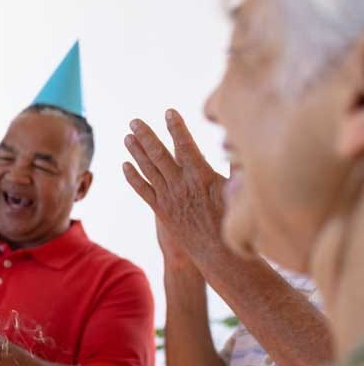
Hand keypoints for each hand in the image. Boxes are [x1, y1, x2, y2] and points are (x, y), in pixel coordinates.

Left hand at [123, 110, 227, 265]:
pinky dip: (133, 177)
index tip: (169, 111)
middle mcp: (181, 186)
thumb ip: (237, 166)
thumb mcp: (239, 191)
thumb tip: (239, 144)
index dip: (176, 128)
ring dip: (136, 151)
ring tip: (127, 136)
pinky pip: (143, 190)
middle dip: (146, 135)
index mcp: (201, 177)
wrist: (218, 254)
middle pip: (159, 155)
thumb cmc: (235, 221)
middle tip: (134, 120)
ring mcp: (168, 198)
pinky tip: (125, 165)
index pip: (186, 146)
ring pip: (148, 170)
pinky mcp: (161, 211)